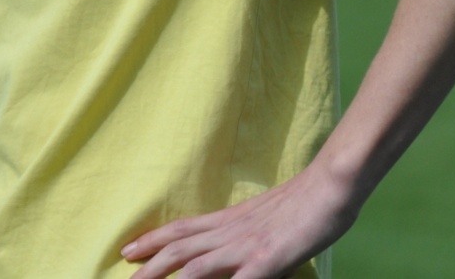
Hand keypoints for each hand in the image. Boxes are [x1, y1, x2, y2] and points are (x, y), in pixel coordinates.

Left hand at [121, 163, 359, 278]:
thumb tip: (227, 245)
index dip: (153, 239)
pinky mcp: (268, 260)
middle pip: (181, 248)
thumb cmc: (303, 202)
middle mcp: (231, 232)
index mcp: (230, 220)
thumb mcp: (263, 216)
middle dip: (149, 264)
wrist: (329, 185)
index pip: (183, 229)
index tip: (128, 249)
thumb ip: (242, 231)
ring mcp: (247, 247)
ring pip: (197, 267)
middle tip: (125, 276)